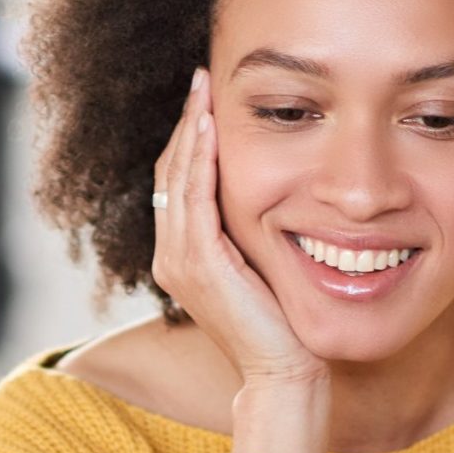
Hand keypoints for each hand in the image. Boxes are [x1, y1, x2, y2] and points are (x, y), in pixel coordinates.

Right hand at [150, 68, 319, 384]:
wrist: (283, 373)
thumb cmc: (283, 327)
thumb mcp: (261, 269)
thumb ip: (250, 235)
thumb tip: (273, 197)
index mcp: (182, 257)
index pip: (178, 182)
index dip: (190, 139)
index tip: (207, 101)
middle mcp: (171, 257)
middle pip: (169, 172)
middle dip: (186, 122)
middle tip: (202, 79)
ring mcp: (179, 260)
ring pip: (176, 177)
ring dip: (190, 129)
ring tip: (204, 89)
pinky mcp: (197, 263)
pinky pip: (193, 197)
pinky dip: (199, 158)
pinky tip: (210, 125)